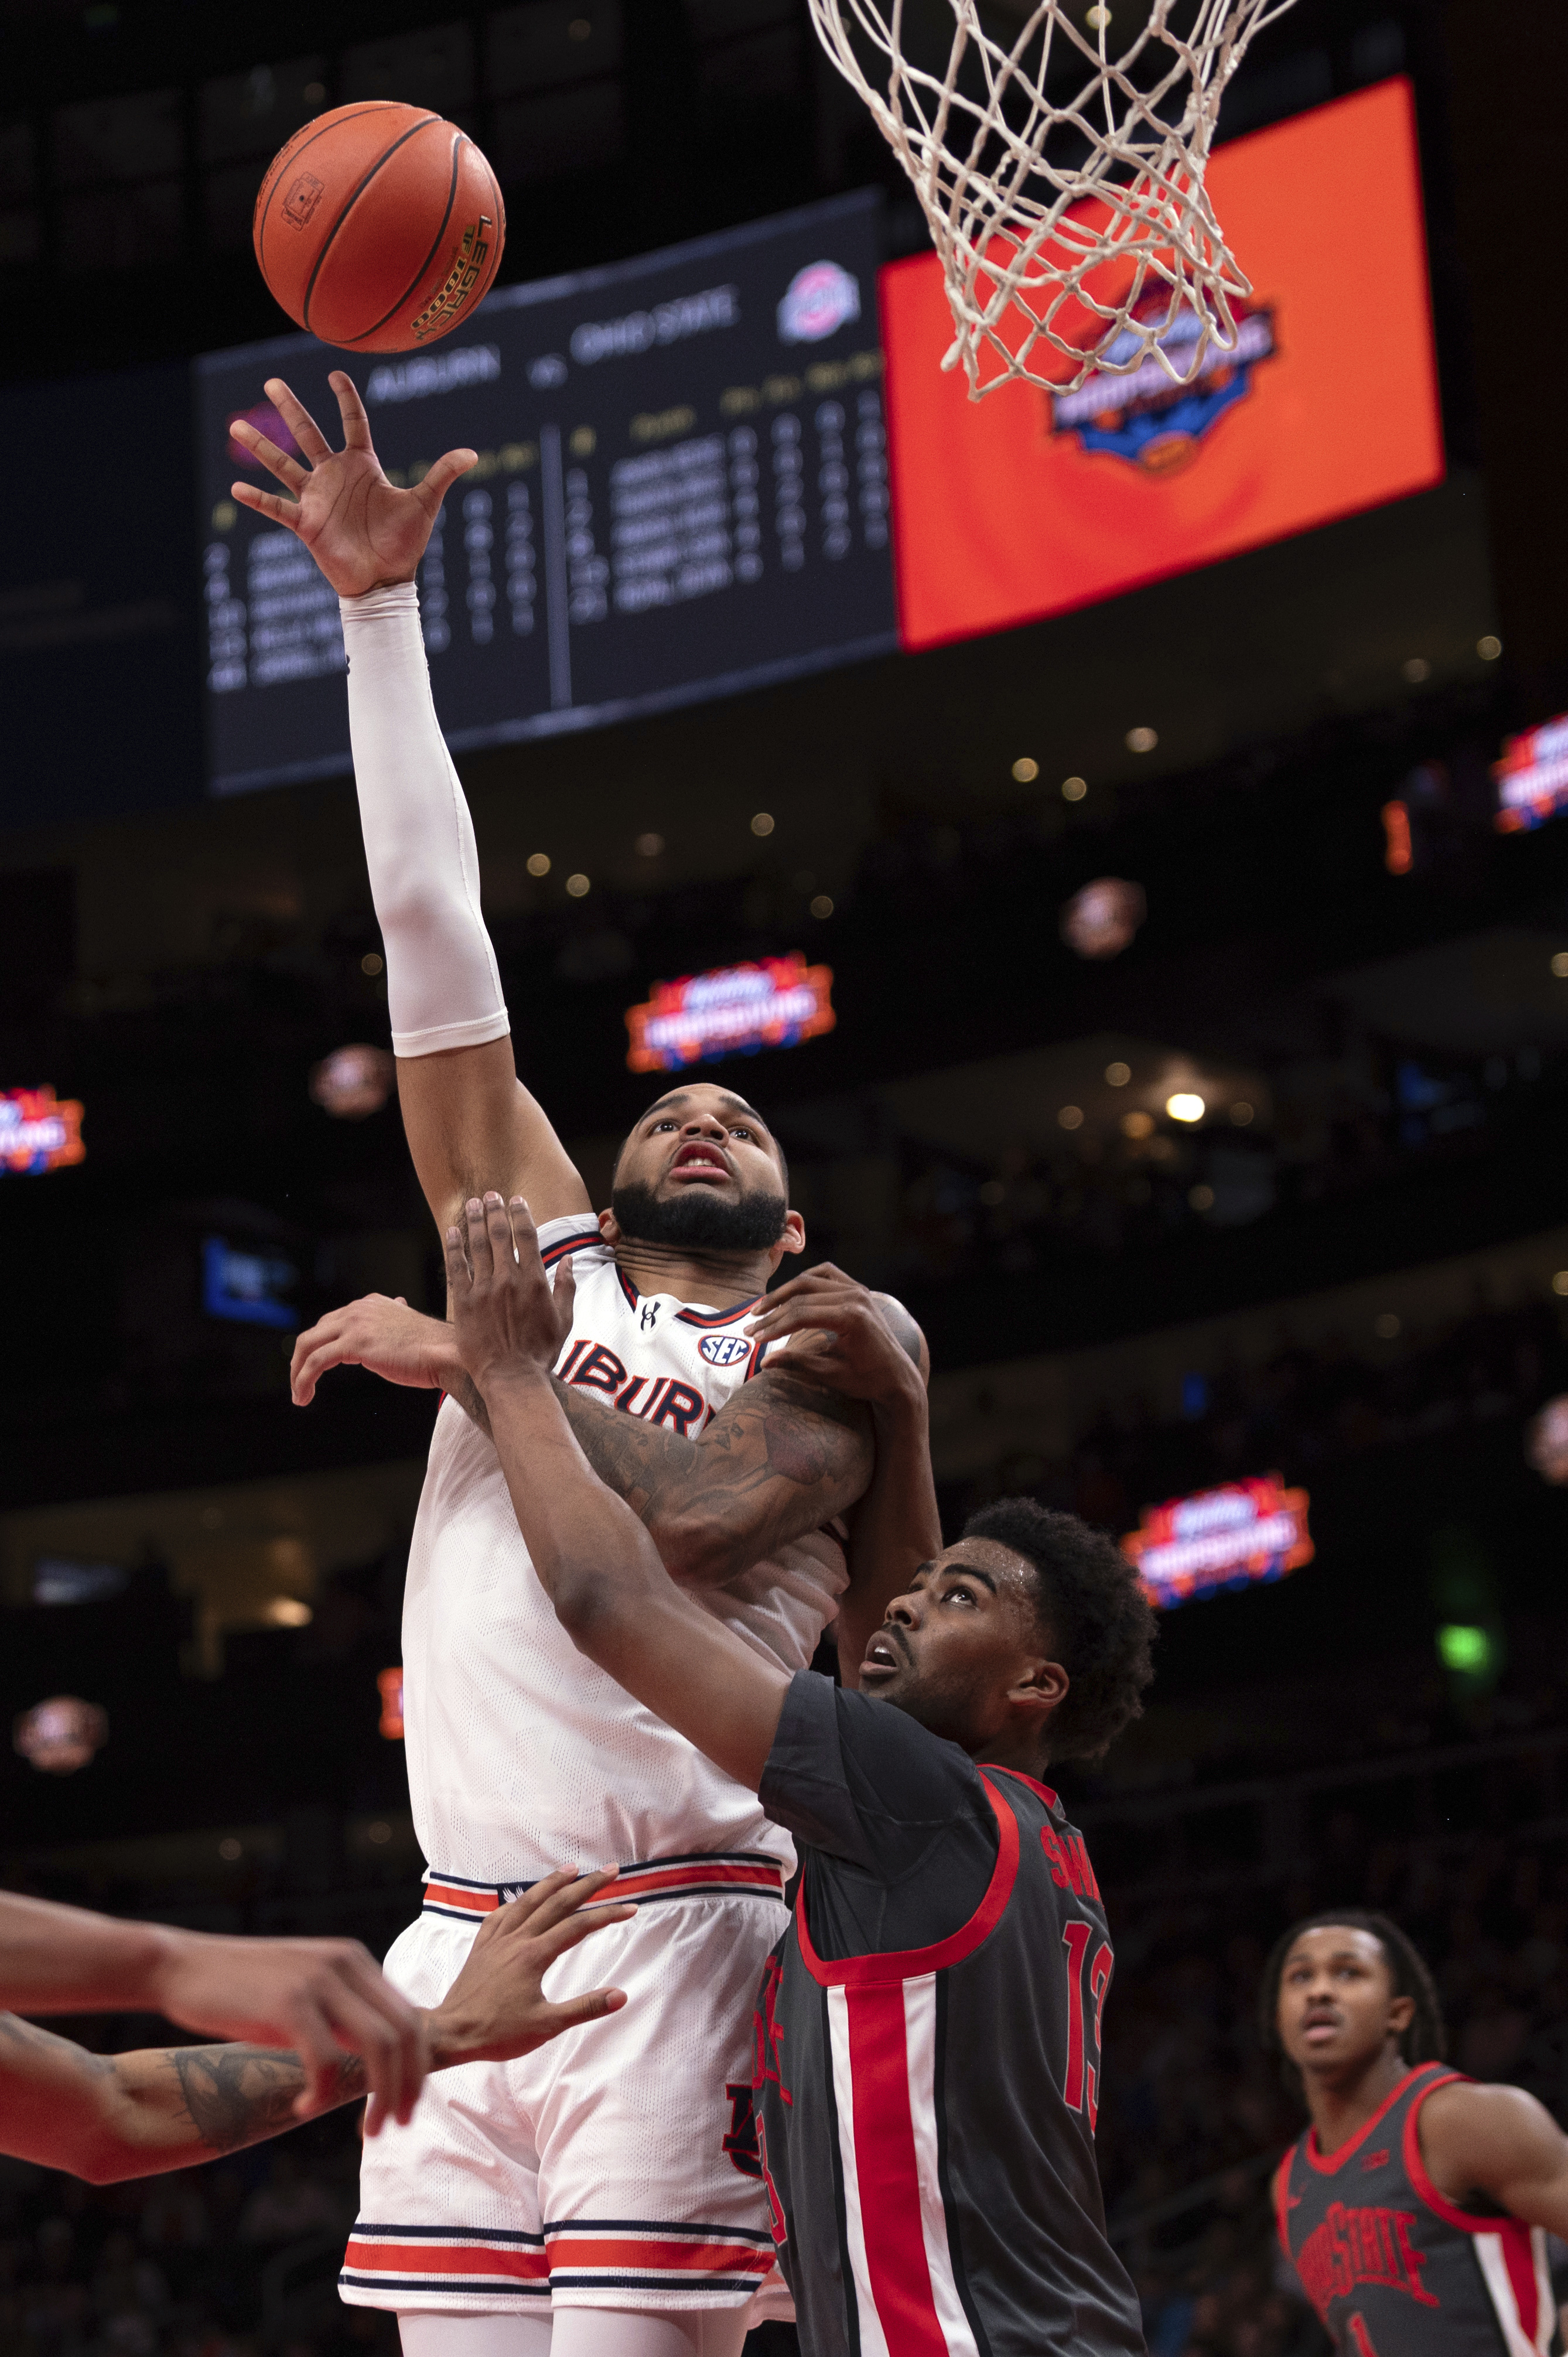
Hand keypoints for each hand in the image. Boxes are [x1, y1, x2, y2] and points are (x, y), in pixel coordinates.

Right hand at [146, 1927, 426, 2135]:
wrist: (183, 1967)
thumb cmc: (241, 1992)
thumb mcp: (304, 1994)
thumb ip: (341, 2014)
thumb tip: (377, 2060)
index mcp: (354, 1960)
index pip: (409, 2016)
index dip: (416, 2066)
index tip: (406, 2106)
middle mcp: (345, 1964)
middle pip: (404, 2033)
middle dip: (407, 2087)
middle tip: (392, 2127)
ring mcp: (318, 1980)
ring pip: (378, 2046)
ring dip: (380, 2096)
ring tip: (367, 2131)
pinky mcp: (288, 2003)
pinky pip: (326, 2061)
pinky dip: (322, 2093)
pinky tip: (304, 2106)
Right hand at [229, 372, 474, 597]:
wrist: (385, 581)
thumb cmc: (404, 544)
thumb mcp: (424, 504)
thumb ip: (442, 475)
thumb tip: (473, 454)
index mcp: (362, 466)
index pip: (352, 423)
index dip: (346, 398)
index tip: (335, 373)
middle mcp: (335, 476)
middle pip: (308, 433)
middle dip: (291, 407)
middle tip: (272, 381)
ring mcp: (317, 498)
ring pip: (283, 464)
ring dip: (261, 446)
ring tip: (235, 424)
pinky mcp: (306, 523)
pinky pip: (276, 507)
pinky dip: (257, 498)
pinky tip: (235, 486)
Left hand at [291, 1294, 456, 1406]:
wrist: (449, 1355)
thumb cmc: (435, 1348)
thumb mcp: (408, 1327)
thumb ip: (395, 1319)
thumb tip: (398, 1305)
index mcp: (371, 1304)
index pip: (331, 1321)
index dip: (319, 1346)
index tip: (314, 1367)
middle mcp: (359, 1308)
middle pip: (315, 1332)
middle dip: (301, 1359)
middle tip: (300, 1382)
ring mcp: (355, 1324)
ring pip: (307, 1345)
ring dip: (297, 1372)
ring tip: (299, 1394)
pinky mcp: (354, 1344)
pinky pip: (315, 1362)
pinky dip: (303, 1379)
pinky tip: (304, 1396)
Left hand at [427, 1869, 632, 2066]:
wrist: (450, 2034)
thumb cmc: (498, 2033)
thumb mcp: (547, 2026)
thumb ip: (584, 2008)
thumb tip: (621, 1995)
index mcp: (535, 1955)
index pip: (579, 1926)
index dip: (607, 1915)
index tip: (631, 1908)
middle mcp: (517, 1939)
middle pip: (558, 1903)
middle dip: (587, 1885)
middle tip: (611, 1870)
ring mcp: (497, 1940)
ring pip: (528, 1901)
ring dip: (552, 1883)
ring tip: (571, 1869)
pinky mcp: (481, 1947)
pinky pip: (501, 1915)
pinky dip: (516, 1903)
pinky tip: (520, 1901)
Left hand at [443, 1193, 575, 1391]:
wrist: (511, 1378)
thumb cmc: (540, 1353)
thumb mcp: (564, 1320)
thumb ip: (566, 1286)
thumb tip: (569, 1260)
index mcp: (535, 1281)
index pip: (527, 1235)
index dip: (520, 1213)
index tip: (515, 1200)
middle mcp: (509, 1280)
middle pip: (501, 1233)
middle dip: (495, 1210)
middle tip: (490, 1195)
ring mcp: (484, 1290)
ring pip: (478, 1245)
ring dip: (475, 1220)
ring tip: (472, 1204)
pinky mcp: (464, 1302)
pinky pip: (456, 1267)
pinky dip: (454, 1246)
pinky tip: (451, 1231)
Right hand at [746, 1266, 924, 1405]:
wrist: (898, 1376)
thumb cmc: (867, 1379)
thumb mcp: (831, 1373)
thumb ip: (798, 1362)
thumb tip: (764, 1363)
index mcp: (851, 1317)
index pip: (801, 1314)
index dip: (774, 1326)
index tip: (755, 1339)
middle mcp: (856, 1297)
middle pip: (802, 1294)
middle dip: (773, 1309)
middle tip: (751, 1324)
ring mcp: (859, 1290)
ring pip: (811, 1280)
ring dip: (784, 1292)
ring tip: (763, 1308)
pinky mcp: (859, 1290)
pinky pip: (827, 1274)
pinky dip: (807, 1280)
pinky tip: (791, 1292)